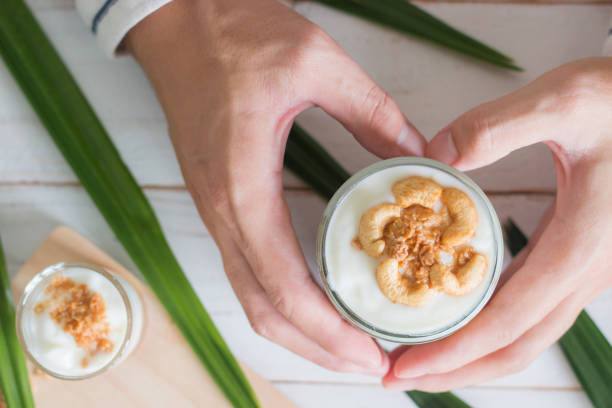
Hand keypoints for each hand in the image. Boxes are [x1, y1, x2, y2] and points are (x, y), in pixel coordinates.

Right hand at [126, 0, 425, 373]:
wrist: (177, 22)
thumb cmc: (235, 36)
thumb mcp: (316, 62)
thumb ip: (371, 111)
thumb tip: (416, 154)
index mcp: (241, 183)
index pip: (281, 282)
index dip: (327, 329)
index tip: (369, 354)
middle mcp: (222, 210)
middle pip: (263, 308)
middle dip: (316, 348)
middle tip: (370, 366)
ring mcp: (215, 209)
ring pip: (251, 296)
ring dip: (299, 332)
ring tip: (348, 347)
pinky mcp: (219, 201)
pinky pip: (247, 271)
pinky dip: (282, 302)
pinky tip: (316, 305)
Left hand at [384, 57, 611, 389]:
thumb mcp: (563, 100)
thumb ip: (496, 126)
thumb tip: (435, 158)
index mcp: (579, 246)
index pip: (507, 321)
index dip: (453, 351)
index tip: (405, 364)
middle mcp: (583, 271)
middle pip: (515, 346)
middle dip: (455, 368)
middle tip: (399, 374)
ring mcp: (579, 269)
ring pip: (523, 335)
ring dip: (469, 353)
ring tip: (417, 354)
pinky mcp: (571, 258)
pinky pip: (527, 308)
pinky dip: (486, 325)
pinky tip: (455, 316)